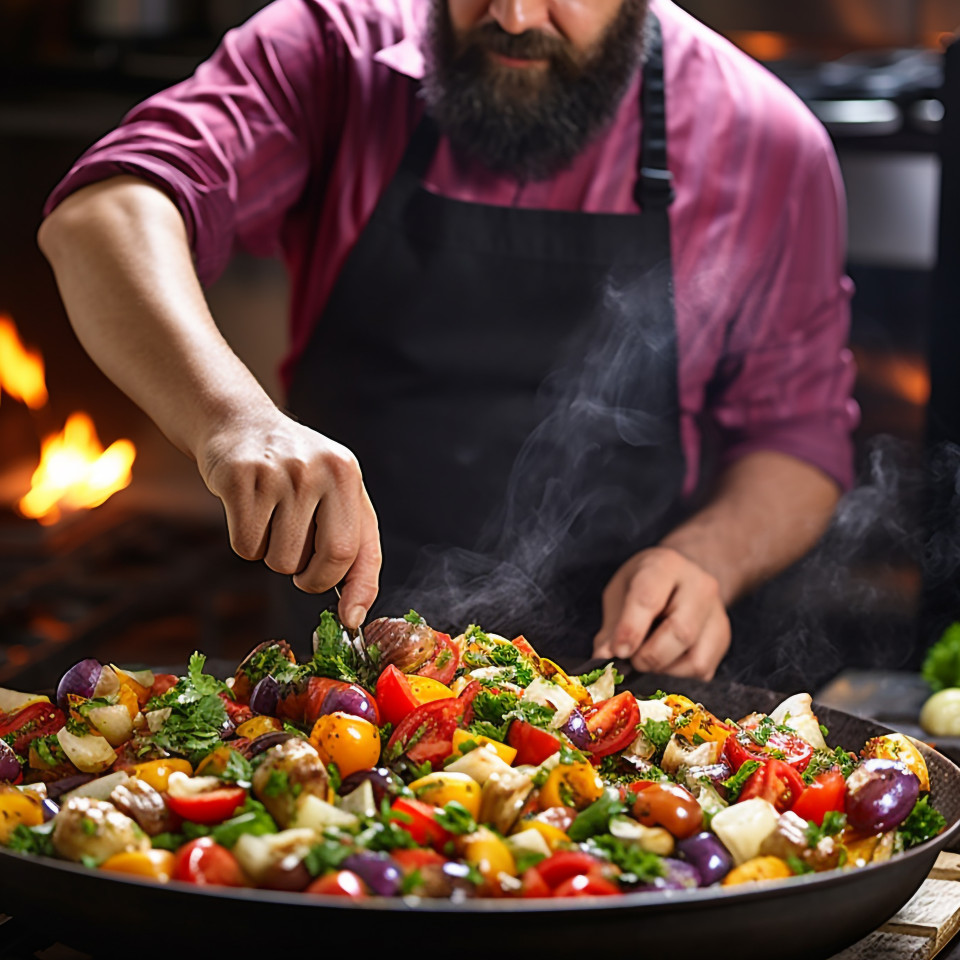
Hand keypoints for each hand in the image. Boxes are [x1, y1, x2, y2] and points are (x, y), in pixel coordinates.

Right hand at [196, 410, 380, 628]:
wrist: (239, 424)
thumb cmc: (296, 473)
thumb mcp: (335, 494)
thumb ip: (355, 548)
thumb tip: (354, 616)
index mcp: (347, 475)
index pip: (358, 550)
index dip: (356, 590)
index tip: (349, 620)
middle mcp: (317, 470)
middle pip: (323, 562)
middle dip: (310, 579)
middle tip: (299, 563)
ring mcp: (278, 473)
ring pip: (279, 561)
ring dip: (273, 555)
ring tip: (272, 518)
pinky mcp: (239, 479)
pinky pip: (246, 547)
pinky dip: (247, 543)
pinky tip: (249, 511)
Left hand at [593, 547, 729, 679]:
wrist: (682, 578)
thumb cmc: (644, 585)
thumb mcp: (620, 593)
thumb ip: (612, 626)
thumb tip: (604, 659)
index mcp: (666, 565)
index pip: (648, 599)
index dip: (630, 630)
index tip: (617, 652)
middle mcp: (700, 585)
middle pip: (680, 632)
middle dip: (649, 656)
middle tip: (632, 661)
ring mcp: (717, 613)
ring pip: (695, 659)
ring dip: (664, 671)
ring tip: (647, 661)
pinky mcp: (722, 639)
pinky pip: (702, 671)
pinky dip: (678, 677)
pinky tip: (664, 663)